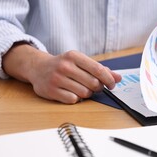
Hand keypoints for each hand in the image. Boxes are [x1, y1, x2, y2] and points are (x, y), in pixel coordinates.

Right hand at [2, 43, 120, 103]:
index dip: (109, 79)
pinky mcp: (51, 91)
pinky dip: (76, 98)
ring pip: (84, 93)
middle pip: (93, 83)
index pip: (98, 69)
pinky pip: (73, 100)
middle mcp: (65, 66)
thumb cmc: (65, 65)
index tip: (112, 84)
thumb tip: (118, 78)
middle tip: (95, 87)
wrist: (38, 68)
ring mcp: (56, 79)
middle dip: (98, 87)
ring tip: (82, 88)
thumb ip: (101, 69)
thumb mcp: (81, 62)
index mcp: (74, 56)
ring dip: (87, 93)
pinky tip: (72, 92)